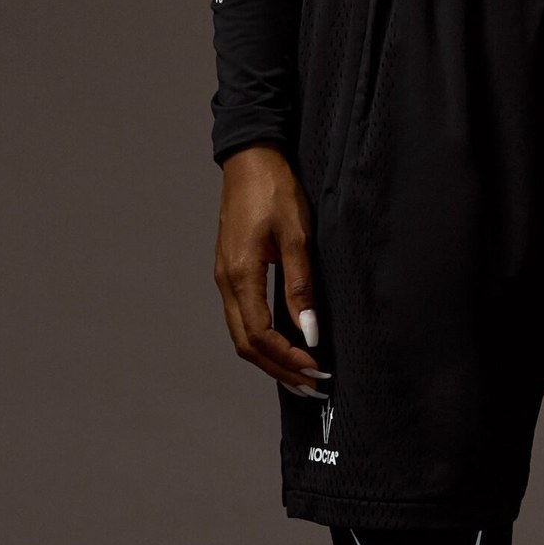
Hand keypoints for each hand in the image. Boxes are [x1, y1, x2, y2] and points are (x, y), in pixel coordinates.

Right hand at [214, 145, 328, 394]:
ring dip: (271, 359)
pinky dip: (264, 341)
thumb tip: (309, 332)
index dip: (288, 359)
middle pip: (246, 346)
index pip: (260, 336)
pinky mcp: (232, 273)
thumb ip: (301, 287)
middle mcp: (226, 282)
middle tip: (313, 387)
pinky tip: (287, 346)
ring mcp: (225, 278)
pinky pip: (244, 318)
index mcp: (240, 275)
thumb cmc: (275, 190)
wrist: (251, 158)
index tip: (317, 370)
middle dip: (279, 370)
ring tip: (302, 374)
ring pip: (242, 335)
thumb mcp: (297, 237)